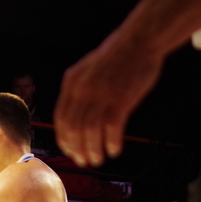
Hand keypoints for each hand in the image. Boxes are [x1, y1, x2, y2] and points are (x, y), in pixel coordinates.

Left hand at [53, 33, 164, 166]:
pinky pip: (112, 129)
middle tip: (84, 161)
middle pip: (74, 129)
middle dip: (77, 149)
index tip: (69, 150)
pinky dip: (111, 143)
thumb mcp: (88, 68)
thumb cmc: (117, 56)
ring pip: (91, 132)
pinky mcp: (121, 99)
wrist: (139, 40)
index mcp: (72, 82)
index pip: (61, 118)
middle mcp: (83, 90)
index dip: (64, 138)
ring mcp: (102, 95)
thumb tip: (75, 114)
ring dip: (93, 150)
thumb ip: (79, 88)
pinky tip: (114, 150)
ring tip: (98, 160)